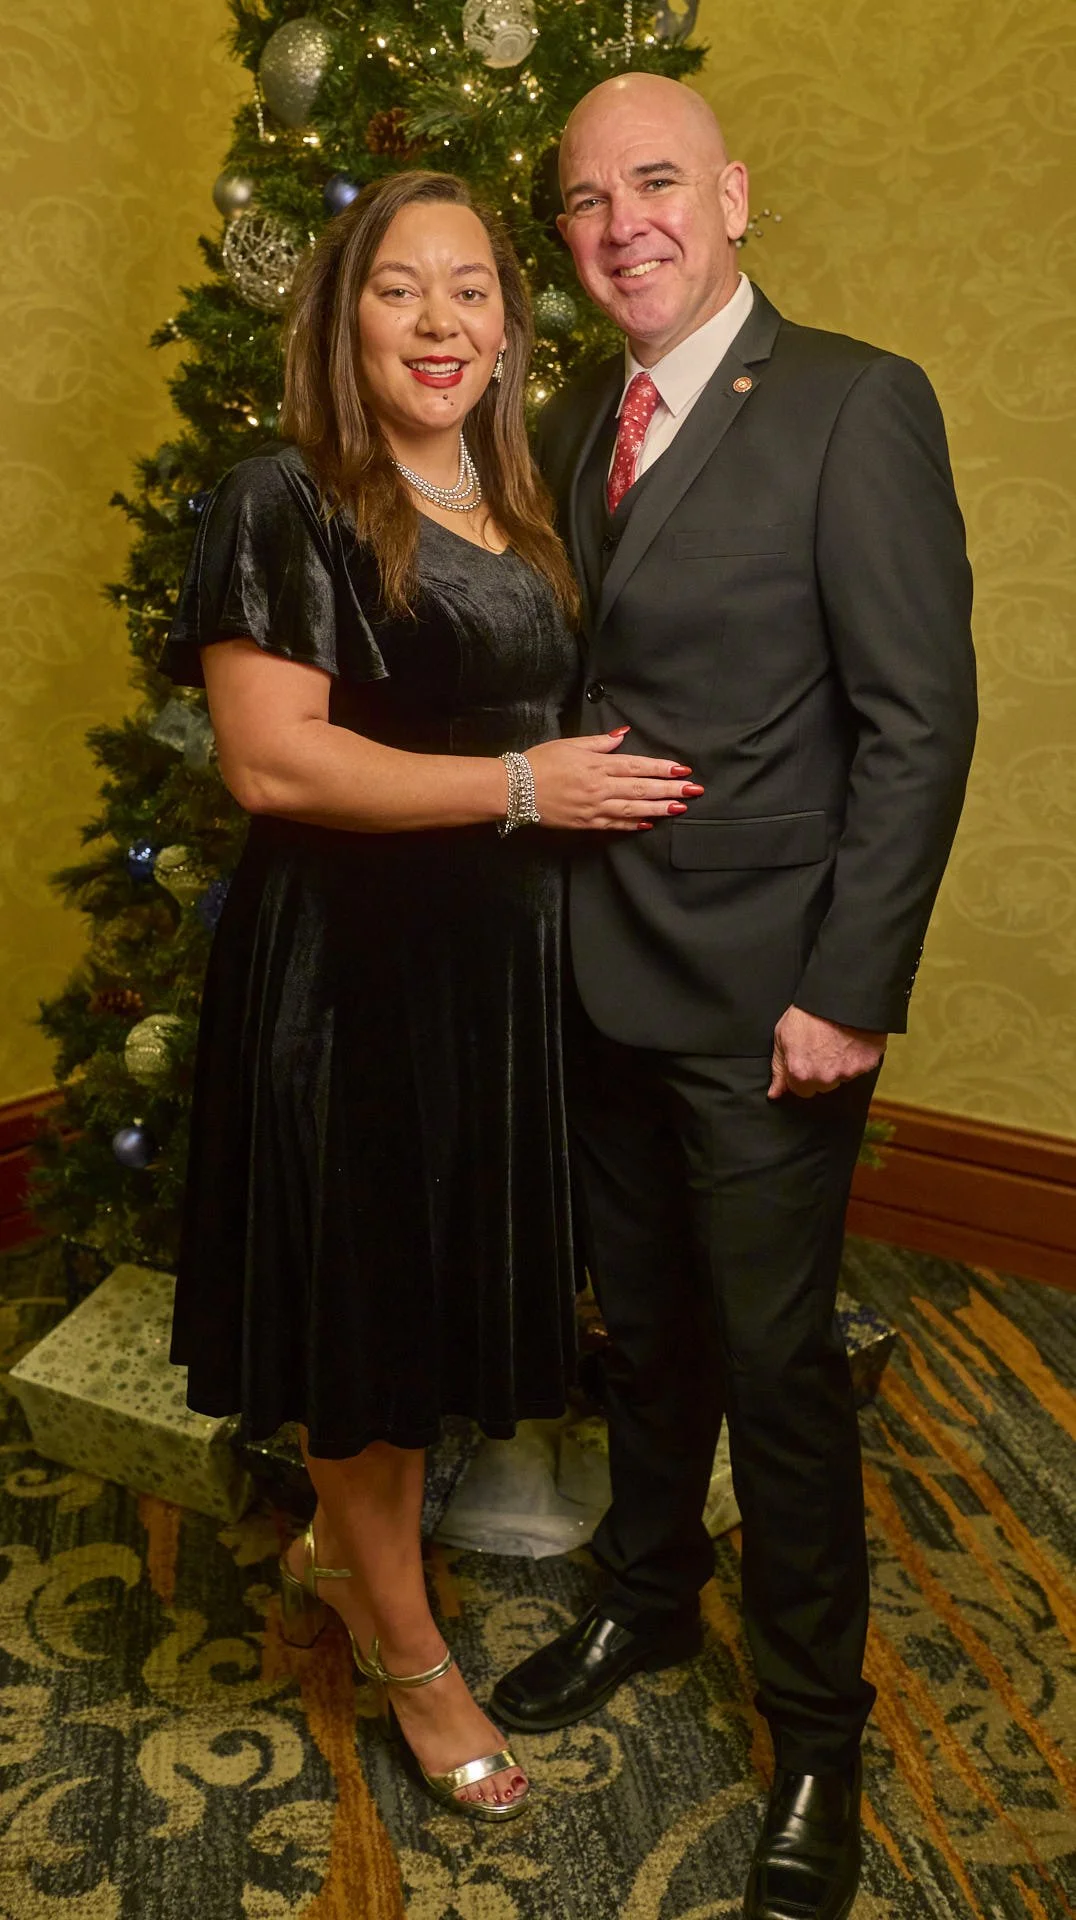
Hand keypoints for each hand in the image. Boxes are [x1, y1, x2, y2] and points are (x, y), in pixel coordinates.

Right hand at [526, 729, 700, 831]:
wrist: (513, 789)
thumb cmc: (540, 762)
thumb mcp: (570, 744)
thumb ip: (599, 743)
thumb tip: (622, 736)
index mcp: (597, 765)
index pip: (636, 766)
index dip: (661, 768)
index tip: (682, 770)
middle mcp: (599, 787)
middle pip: (641, 788)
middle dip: (670, 790)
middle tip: (693, 791)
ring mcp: (593, 808)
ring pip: (633, 808)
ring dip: (658, 808)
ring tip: (679, 808)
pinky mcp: (585, 823)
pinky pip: (613, 824)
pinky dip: (632, 824)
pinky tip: (648, 823)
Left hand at [768, 1005, 885, 1099]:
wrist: (840, 996)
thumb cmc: (809, 1012)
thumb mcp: (782, 1036)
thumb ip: (779, 1068)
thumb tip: (774, 1094)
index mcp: (801, 1073)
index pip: (801, 1091)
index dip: (802, 1074)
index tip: (806, 1060)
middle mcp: (824, 1078)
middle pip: (823, 1086)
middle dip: (822, 1072)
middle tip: (823, 1048)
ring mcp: (847, 1073)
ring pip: (842, 1078)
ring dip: (840, 1065)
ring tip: (837, 1041)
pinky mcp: (867, 1064)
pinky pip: (861, 1067)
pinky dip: (858, 1057)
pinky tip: (852, 1041)